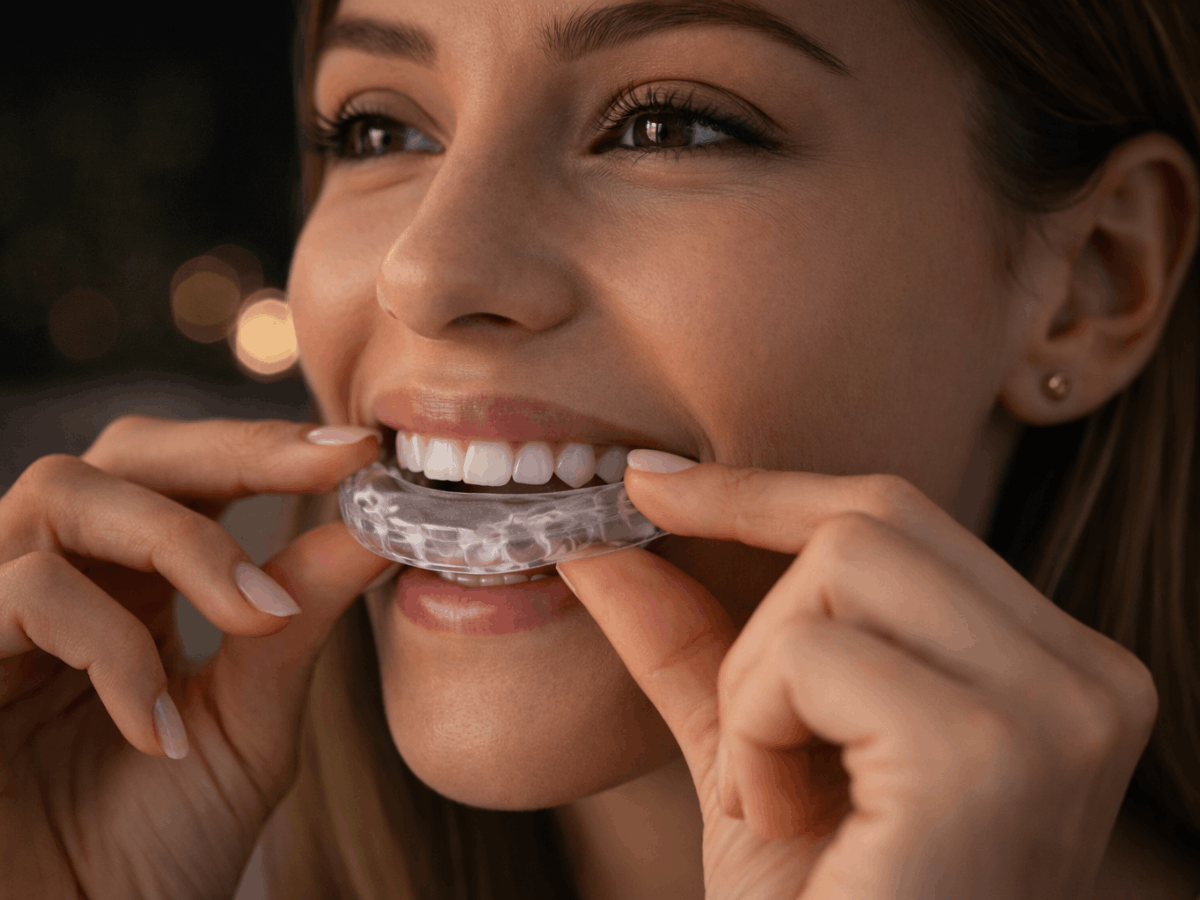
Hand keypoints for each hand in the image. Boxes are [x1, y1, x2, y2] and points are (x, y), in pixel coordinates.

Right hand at [0, 416, 393, 899]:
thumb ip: (296, 620)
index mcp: (127, 588)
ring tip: (257, 622)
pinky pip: (24, 595)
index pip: (185, 473)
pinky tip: (158, 731)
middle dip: (235, 452)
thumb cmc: (150, 852)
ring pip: (65, 492)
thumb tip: (375, 525)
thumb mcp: (247, 722)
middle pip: (122, 452)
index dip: (266, 445)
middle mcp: (55, 582)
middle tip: (334, 470)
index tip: (361, 447)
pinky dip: (113, 647)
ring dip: (184, 544)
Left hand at [556, 458, 1157, 899]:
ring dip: (757, 686)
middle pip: (869, 520)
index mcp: (1055, 669)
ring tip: (782, 798)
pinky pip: (810, 656)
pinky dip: (755, 736)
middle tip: (751, 746)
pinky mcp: (986, 753)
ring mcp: (1054, 712)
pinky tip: (791, 823)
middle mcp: (1087, 678)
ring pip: (836, 569)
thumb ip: (692, 643)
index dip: (765, 490)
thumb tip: (601, 542)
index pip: (899, 514)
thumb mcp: (753, 756)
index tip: (652, 482)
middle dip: (762, 622)